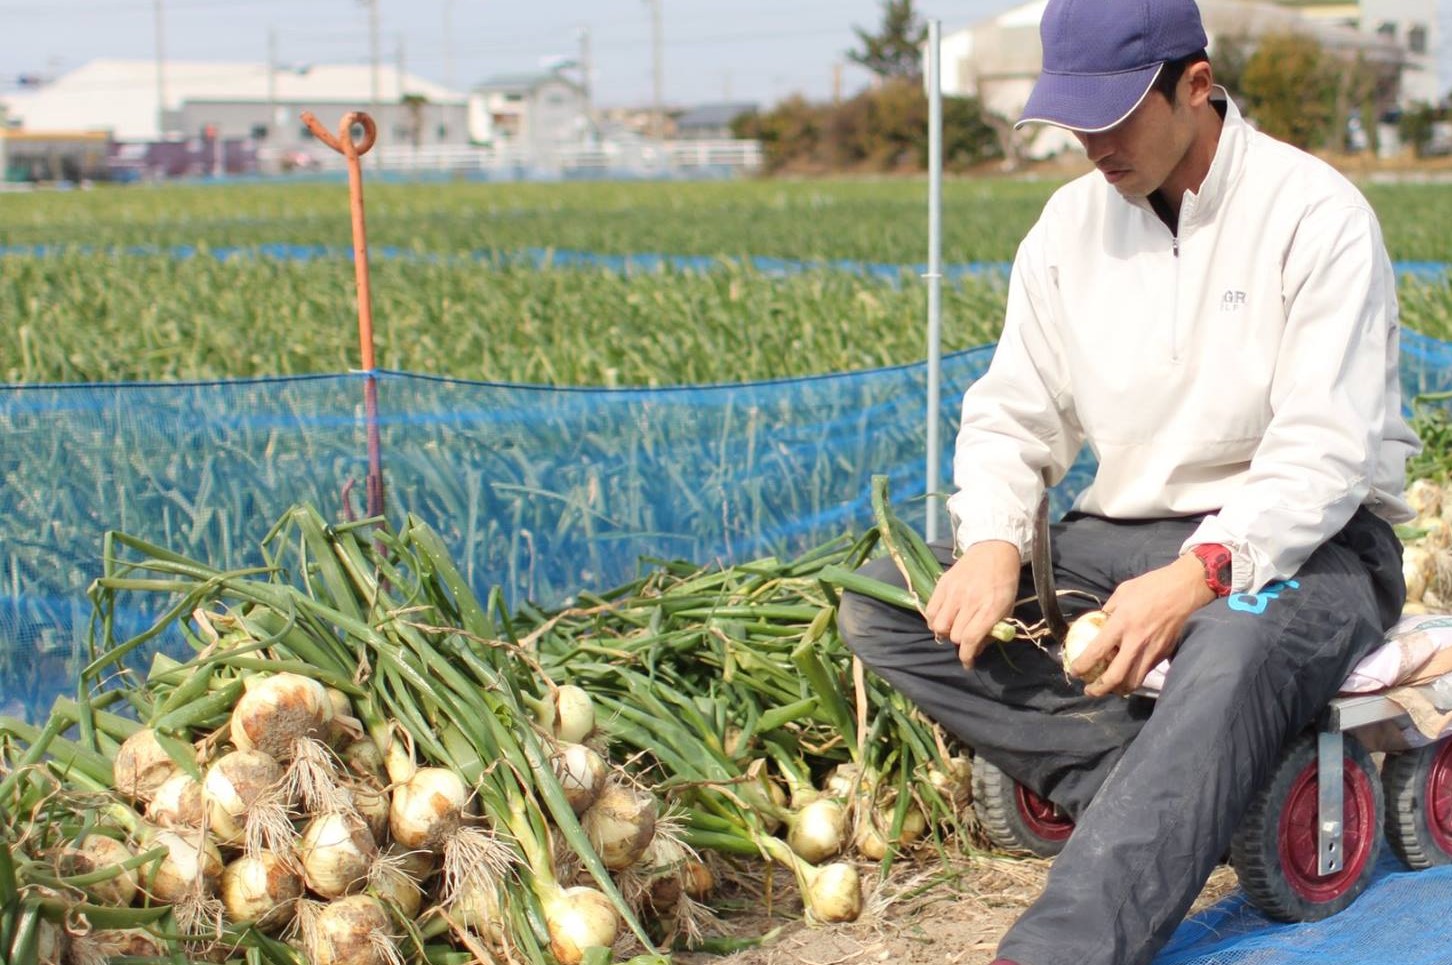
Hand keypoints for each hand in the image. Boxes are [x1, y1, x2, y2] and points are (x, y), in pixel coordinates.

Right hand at [924, 540, 1020, 668]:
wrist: (993, 550)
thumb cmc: (1004, 582)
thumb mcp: (1007, 607)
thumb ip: (994, 629)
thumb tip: (977, 648)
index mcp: (990, 607)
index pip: (971, 638)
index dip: (967, 656)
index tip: (968, 662)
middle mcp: (970, 601)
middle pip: (954, 635)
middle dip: (960, 643)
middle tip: (965, 639)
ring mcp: (954, 592)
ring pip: (939, 625)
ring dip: (945, 632)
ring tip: (952, 628)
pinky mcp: (942, 584)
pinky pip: (930, 611)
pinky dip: (934, 620)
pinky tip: (942, 618)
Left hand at [1073, 553, 1215, 696]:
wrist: (1183, 590)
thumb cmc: (1150, 587)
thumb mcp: (1121, 593)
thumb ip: (1108, 611)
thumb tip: (1099, 622)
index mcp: (1121, 624)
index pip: (1096, 652)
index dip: (1081, 666)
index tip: (1074, 671)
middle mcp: (1135, 642)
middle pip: (1115, 677)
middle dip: (1098, 689)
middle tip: (1089, 690)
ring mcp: (1151, 651)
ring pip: (1133, 681)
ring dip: (1118, 689)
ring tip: (1108, 689)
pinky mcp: (1163, 654)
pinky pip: (1145, 672)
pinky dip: (1134, 678)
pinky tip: (1127, 675)